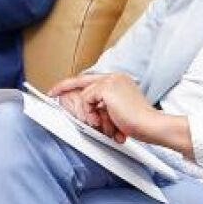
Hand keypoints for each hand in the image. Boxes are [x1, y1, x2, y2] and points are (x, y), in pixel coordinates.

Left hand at [55, 72, 192, 155]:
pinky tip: (101, 121)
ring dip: (88, 114)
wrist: (152, 126)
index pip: (89, 81)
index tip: (56, 91)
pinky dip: (90, 113)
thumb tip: (85, 111)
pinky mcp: (107, 88)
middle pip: (80, 81)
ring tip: (102, 124)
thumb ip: (101, 107)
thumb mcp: (115, 113)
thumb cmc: (139, 124)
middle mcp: (114, 77)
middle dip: (63, 87)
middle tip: (51, 94)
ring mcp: (110, 81)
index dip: (71, 85)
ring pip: (83, 96)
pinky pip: (86, 100)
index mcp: (118, 81)